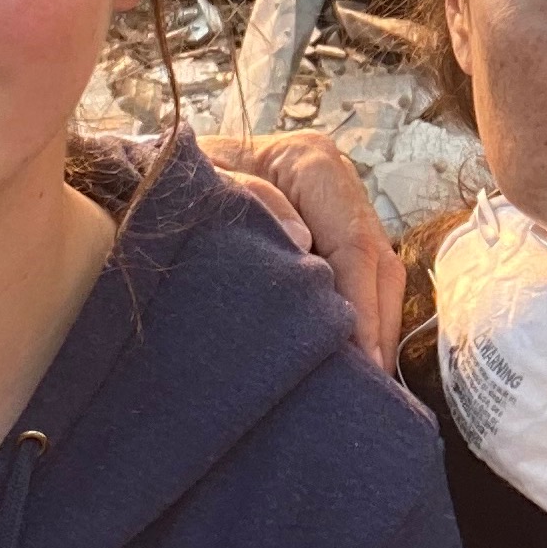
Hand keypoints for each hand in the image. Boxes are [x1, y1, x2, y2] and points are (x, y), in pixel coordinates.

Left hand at [204, 131, 405, 379]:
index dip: (362, 304)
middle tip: (371, 384)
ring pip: (380, 273)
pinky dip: (362, 318)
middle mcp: (340, 182)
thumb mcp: (204, 182)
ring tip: (367, 382)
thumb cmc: (182, 177)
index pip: (354, 243)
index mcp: (313, 163)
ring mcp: (342, 207)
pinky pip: (362, 278)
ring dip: (376, 327)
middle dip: (377, 325)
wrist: (166, 165)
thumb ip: (249, 200)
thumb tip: (302, 242)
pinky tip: (353, 358)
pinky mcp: (333, 231)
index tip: (361, 357)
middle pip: (379, 261)